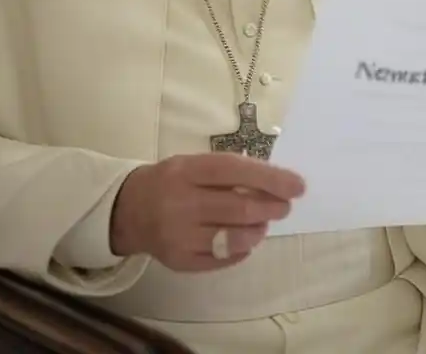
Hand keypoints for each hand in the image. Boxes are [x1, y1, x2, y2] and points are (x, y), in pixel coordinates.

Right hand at [109, 153, 304, 271]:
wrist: (127, 210)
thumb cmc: (172, 181)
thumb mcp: (193, 164)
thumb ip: (229, 172)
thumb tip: (276, 182)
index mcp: (185, 171)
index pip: (234, 171)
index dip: (270, 178)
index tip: (297, 185)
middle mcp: (180, 202)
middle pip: (239, 207)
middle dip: (272, 207)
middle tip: (285, 206)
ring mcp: (178, 235)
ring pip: (234, 236)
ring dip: (259, 229)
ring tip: (262, 222)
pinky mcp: (179, 261)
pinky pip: (223, 258)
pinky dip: (241, 249)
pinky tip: (244, 239)